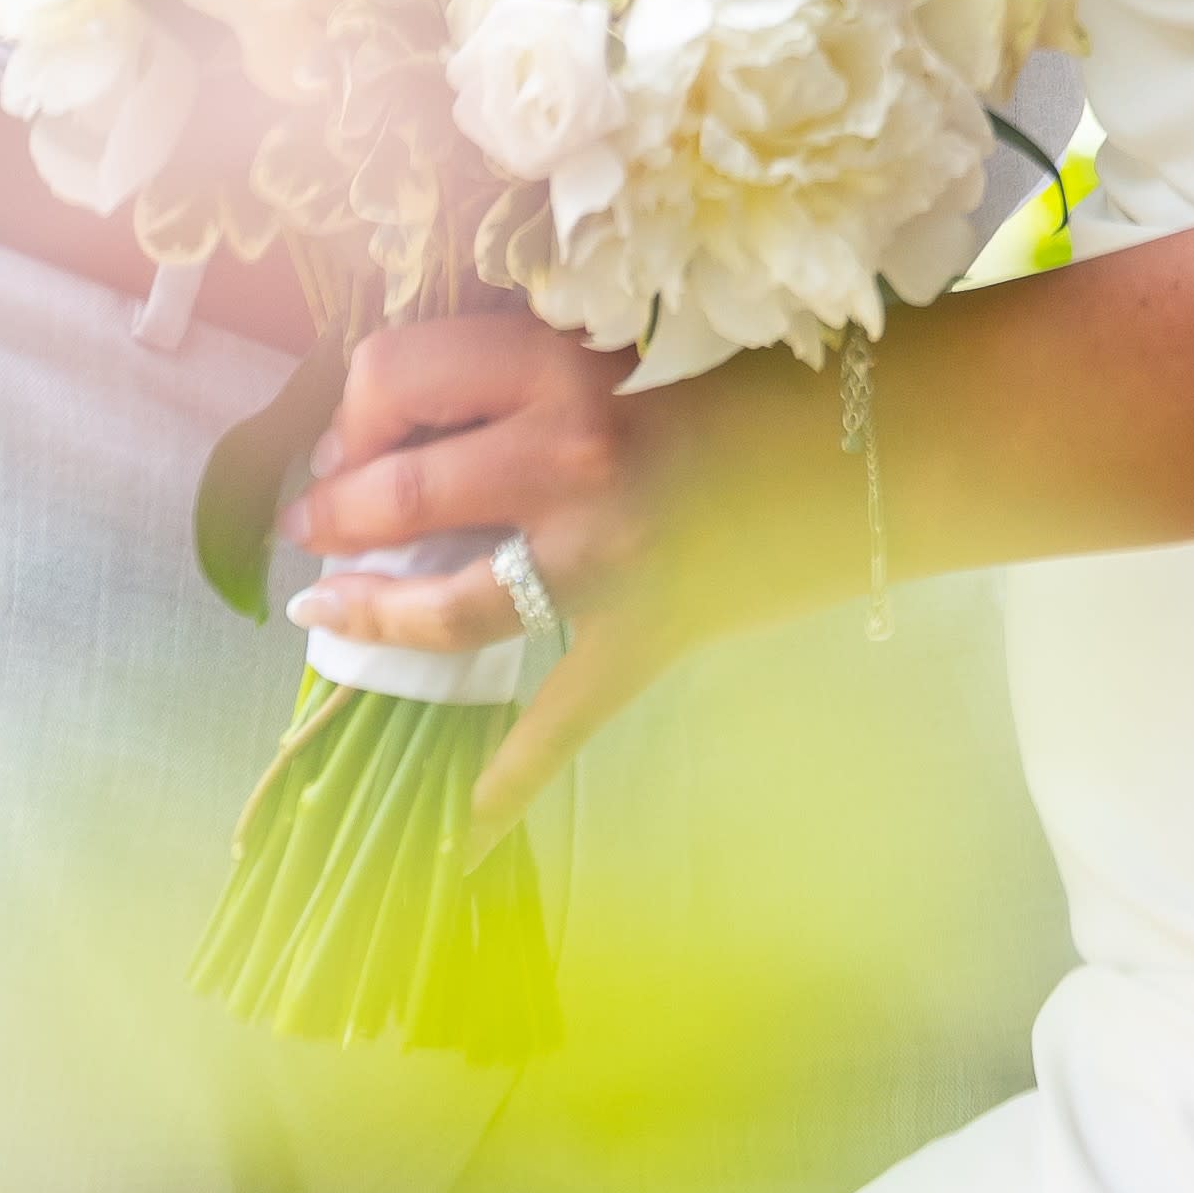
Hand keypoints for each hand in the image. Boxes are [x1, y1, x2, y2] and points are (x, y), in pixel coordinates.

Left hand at [276, 303, 744, 829]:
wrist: (880, 444)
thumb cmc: (758, 383)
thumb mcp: (624, 357)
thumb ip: (528, 390)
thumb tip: (417, 435)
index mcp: (560, 370)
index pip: (401, 374)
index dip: (355, 405)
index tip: (350, 429)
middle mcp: (568, 461)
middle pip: (402, 491)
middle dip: (337, 510)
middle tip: (313, 520)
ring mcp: (601, 565)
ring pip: (445, 606)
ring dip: (371, 615)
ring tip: (325, 611)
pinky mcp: (642, 640)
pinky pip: (554, 727)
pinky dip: (500, 787)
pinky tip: (454, 834)